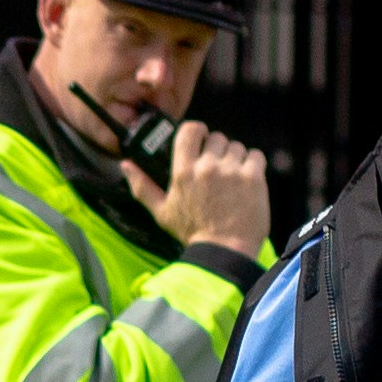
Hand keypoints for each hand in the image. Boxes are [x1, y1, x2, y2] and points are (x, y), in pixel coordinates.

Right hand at [144, 124, 270, 259]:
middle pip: (217, 137)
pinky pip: (256, 155)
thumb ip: (142, 186)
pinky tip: (247, 180)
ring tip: (233, 179)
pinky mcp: (253, 177)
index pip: (190, 130)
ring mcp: (232, 170)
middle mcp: (207, 166)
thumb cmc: (192, 233)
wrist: (223, 250)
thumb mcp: (161, 212)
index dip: (198, 131)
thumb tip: (125, 165)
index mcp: (183, 172)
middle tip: (218, 170)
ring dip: (236, 158)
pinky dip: (253, 164)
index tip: (201, 140)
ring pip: (237, 146)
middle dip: (218, 150)